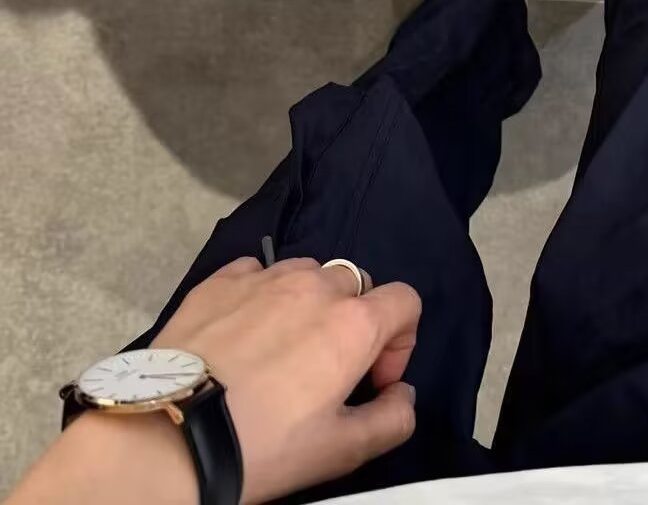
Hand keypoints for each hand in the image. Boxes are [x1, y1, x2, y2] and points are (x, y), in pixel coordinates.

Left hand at [153, 257, 420, 503]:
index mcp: (354, 323)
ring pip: (309, 273)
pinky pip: (257, 271)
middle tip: (326, 369)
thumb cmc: (263, 446)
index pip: (406, 301)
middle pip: (357, 285)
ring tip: (280, 348)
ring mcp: (265, 277)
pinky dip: (262, 294)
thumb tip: (402, 394)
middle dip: (353, 320)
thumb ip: (393, 419)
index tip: (372, 379)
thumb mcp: (342, 451)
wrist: (168, 438)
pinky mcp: (220, 280)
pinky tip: (242, 332)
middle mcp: (316, 286)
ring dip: (309, 302)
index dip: (399, 341)